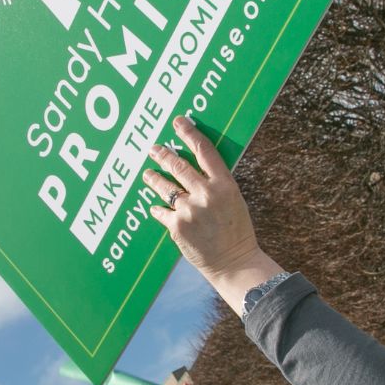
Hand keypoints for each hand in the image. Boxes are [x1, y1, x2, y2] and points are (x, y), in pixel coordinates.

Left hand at [145, 116, 283, 312]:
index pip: (204, 150)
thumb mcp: (233, 200)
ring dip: (154, 178)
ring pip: (165, 186)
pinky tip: (155, 206)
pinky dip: (158, 208)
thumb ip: (215, 183)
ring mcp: (190, 210)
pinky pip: (161, 211)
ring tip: (148, 173)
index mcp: (224, 184)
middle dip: (164, 154)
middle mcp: (206, 193)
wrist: (234, 262)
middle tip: (154, 148)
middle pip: (178, 165)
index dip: (189, 133)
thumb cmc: (236, 231)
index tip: (179, 122)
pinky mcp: (177, 226)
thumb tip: (196, 166)